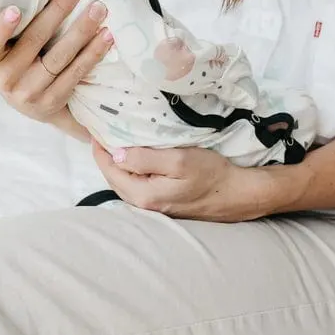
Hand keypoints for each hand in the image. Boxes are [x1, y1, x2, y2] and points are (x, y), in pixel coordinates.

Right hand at [0, 0, 113, 124]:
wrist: (34, 105)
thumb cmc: (21, 61)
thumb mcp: (9, 46)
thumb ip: (21, 21)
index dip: (1, 28)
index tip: (15, 9)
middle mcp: (6, 78)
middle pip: (34, 40)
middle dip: (58, 10)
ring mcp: (29, 93)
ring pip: (59, 57)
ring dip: (82, 30)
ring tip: (99, 9)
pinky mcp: (52, 102)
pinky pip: (76, 73)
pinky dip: (93, 52)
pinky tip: (106, 35)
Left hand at [92, 142, 270, 221]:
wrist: (237, 193)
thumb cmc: (211, 174)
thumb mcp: (178, 160)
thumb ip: (144, 159)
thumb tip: (116, 154)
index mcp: (144, 194)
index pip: (109, 170)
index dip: (100, 148)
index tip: (96, 129)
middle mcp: (145, 205)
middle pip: (113, 177)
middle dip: (105, 155)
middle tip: (102, 131)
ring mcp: (154, 205)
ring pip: (125, 181)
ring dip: (118, 162)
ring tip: (116, 140)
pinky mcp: (163, 202)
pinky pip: (138, 184)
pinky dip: (131, 170)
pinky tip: (135, 156)